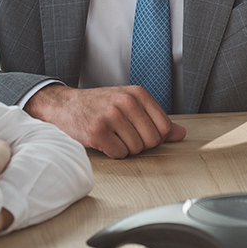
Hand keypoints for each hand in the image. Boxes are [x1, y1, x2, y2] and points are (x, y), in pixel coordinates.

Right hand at [24, 83, 185, 158]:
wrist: (65, 105)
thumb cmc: (100, 105)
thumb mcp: (130, 104)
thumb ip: (156, 118)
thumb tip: (181, 134)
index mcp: (138, 94)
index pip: (164, 127)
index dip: (155, 137)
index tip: (141, 132)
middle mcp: (126, 102)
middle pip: (152, 141)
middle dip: (141, 144)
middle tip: (124, 135)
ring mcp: (111, 116)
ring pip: (136, 149)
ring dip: (125, 148)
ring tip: (113, 135)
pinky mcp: (97, 131)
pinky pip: (119, 154)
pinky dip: (113, 152)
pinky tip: (104, 141)